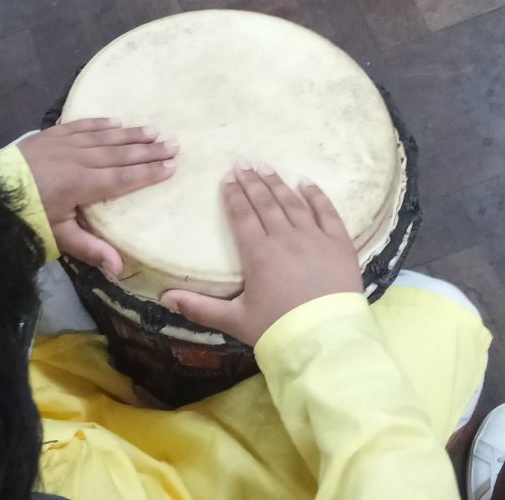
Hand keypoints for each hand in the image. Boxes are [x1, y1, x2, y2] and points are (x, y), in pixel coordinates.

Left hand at [19, 118, 177, 272]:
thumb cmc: (26, 216)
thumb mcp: (57, 236)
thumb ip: (89, 249)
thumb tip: (119, 268)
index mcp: (82, 185)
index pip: (123, 179)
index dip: (149, 173)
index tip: (172, 167)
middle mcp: (79, 160)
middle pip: (120, 154)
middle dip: (149, 150)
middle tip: (174, 145)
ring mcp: (65, 144)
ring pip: (105, 137)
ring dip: (131, 134)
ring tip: (154, 131)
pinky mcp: (51, 135)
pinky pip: (81, 125)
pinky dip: (101, 123)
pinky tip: (116, 122)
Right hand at [160, 164, 361, 345]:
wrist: (326, 341)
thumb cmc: (278, 330)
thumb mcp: (235, 321)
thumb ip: (199, 308)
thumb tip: (164, 299)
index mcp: (258, 253)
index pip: (242, 215)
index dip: (233, 195)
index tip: (226, 179)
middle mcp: (285, 238)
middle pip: (266, 202)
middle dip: (252, 181)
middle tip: (243, 163)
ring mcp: (315, 238)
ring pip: (293, 202)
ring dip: (277, 183)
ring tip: (266, 166)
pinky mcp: (340, 244)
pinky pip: (327, 211)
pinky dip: (316, 195)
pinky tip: (305, 182)